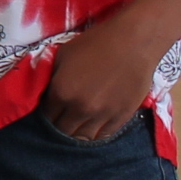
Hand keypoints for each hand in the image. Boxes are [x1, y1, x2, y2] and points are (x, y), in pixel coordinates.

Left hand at [40, 8, 167, 142]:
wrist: (133, 42)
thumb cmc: (96, 43)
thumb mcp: (63, 55)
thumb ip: (52, 78)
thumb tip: (47, 94)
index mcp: (62, 92)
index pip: (47, 115)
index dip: (47, 112)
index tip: (51, 108)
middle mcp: (80, 108)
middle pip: (63, 130)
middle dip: (59, 124)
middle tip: (63, 117)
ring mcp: (102, 115)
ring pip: (83, 137)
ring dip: (77, 132)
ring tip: (78, 123)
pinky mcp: (122, 117)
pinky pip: (104, 135)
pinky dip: (96, 133)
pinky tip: (94, 126)